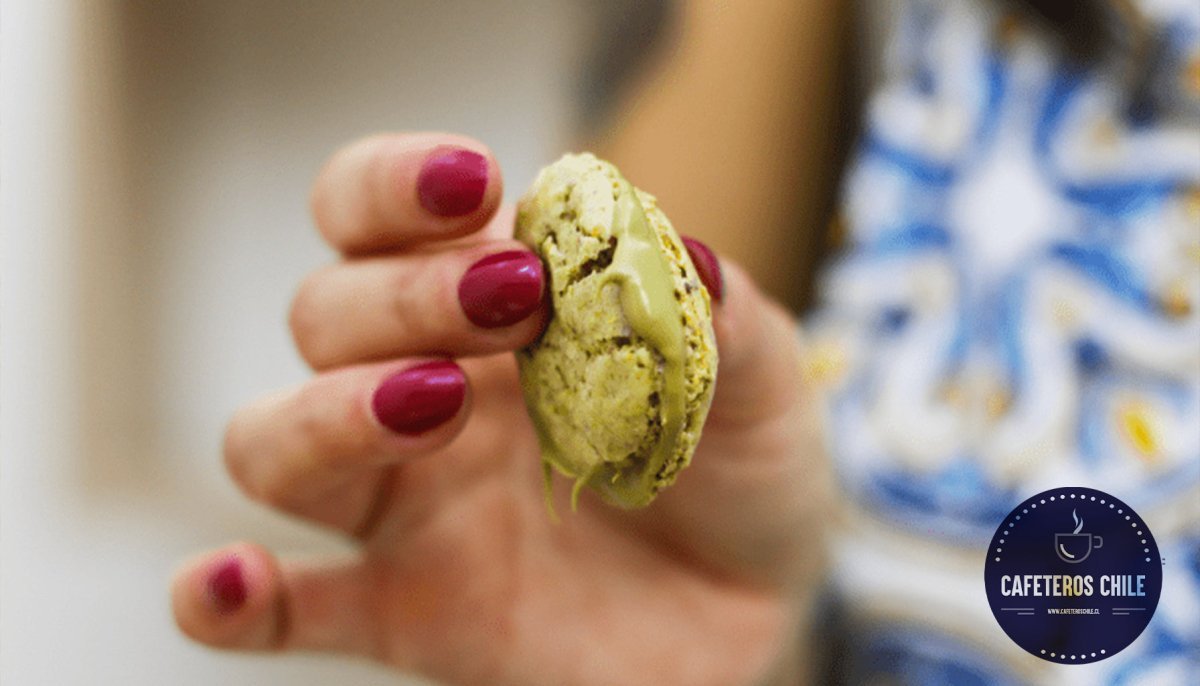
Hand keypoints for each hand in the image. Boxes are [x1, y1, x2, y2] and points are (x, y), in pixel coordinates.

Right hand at [171, 133, 830, 685]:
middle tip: (509, 297)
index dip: (395, 190)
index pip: (380, 220)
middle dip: (401, 293)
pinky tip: (224, 582)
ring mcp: (406, 506)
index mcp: (491, 313)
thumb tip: (684, 256)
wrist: (753, 609)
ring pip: (274, 440)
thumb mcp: (762, 389)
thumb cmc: (741, 474)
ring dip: (329, 409)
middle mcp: (425, 394)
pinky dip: (231, 599)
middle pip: (326, 314)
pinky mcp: (407, 613)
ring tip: (437, 401)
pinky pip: (285, 610)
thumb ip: (725, 324)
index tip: (474, 184)